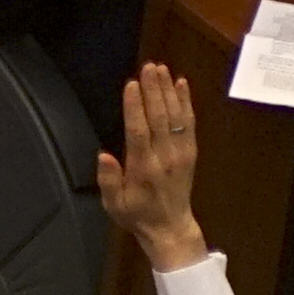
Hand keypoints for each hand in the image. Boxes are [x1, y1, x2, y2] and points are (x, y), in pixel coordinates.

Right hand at [100, 64, 205, 273]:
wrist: (171, 228)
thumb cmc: (137, 214)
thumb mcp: (114, 204)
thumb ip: (108, 180)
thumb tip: (103, 154)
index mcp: (144, 168)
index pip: (139, 132)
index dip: (135, 107)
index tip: (131, 84)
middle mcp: (165, 157)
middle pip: (160, 118)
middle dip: (154, 90)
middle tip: (148, 67)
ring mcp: (181, 153)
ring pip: (176, 116)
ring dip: (169, 90)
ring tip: (162, 69)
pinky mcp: (190, 151)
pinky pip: (189, 123)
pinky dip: (186, 102)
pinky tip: (181, 84)